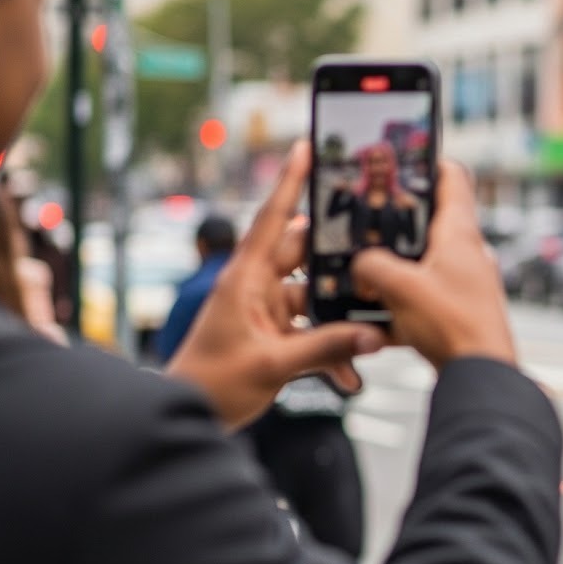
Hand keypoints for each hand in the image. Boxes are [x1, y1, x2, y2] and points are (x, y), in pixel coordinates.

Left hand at [166, 142, 386, 428]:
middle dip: (339, 259)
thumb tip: (371, 336)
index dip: (290, 183)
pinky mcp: (274, 334)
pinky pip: (312, 332)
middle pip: (305, 257)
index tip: (306, 148)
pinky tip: (348, 375)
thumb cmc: (212, 383)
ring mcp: (266, 310)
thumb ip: (326, 348)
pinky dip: (332, 350)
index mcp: (244, 279)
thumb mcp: (272, 365)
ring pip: (315, 299)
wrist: (190, 415)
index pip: (272, 220)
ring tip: (371, 333)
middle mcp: (255, 287)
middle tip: (372, 249)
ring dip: (339, 320)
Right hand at [350, 159, 515, 367]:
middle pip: (429, 222)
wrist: (481, 377)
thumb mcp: (399, 287)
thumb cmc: (455, 326)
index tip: (401, 158)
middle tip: (364, 223)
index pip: (452, 177)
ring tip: (362, 275)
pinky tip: (374, 324)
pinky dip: (398, 307)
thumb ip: (371, 266)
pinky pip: (420, 300)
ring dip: (392, 269)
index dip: (427, 162)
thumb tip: (361, 266)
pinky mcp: (457, 312)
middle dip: (394, 223)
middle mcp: (466, 253)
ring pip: (420, 264)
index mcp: (460, 233)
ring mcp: (463, 283)